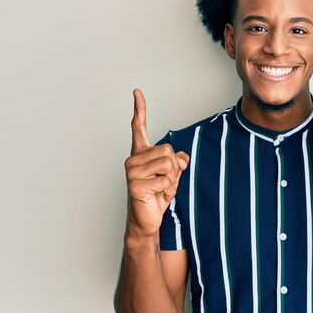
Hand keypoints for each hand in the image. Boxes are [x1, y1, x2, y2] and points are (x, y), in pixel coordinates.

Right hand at [124, 88, 188, 237]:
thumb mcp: (172, 174)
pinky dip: (167, 190)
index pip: (138, 127)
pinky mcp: (134, 185)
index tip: (137, 92)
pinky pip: (165, 180)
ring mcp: (131, 172)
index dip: (139, 109)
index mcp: (140, 154)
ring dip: (172, 179)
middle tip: (165, 182)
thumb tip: (181, 157)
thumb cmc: (158, 195)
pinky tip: (156, 197)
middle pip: (168, 150)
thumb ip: (177, 161)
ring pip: (168, 163)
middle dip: (175, 168)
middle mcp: (133, 159)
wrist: (147, 220)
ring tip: (160, 189)